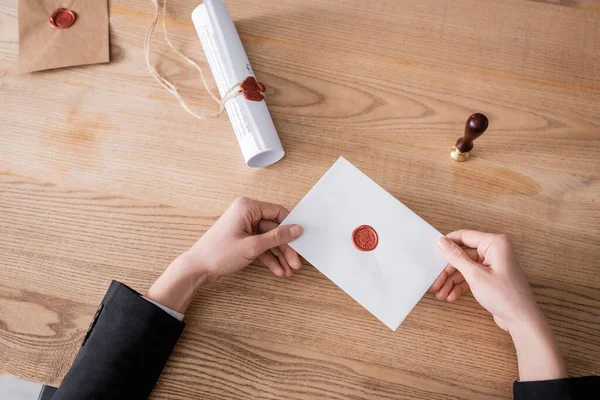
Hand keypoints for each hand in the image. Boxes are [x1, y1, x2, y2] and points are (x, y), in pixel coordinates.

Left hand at [186, 196, 302, 279]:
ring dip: (279, 256)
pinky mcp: (243, 240)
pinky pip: (261, 247)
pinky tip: (278, 270)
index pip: (277, 212)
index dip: (290, 227)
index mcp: (247, 207)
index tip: (301, 240)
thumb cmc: (218, 253)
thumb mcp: (252, 246)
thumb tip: (297, 229)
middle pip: (274, 229)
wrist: (197, 269)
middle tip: (296, 262)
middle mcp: (246, 214)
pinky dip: (269, 258)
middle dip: (285, 248)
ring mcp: (244, 228)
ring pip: (269, 240)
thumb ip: (277, 237)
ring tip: (289, 270)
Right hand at [432, 230, 566, 380]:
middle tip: (435, 281)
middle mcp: (494, 250)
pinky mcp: (490, 276)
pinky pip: (470, 276)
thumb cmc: (506, 297)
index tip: (432, 253)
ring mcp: (492, 264)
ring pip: (464, 267)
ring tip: (441, 293)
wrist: (522, 320)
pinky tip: (451, 296)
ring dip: (451, 280)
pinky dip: (460, 285)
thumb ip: (456, 257)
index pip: (464, 236)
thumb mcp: (475, 275)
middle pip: (462, 254)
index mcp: (495, 243)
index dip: (447, 245)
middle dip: (447, 270)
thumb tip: (442, 242)